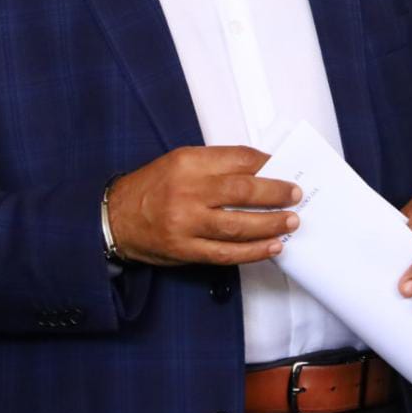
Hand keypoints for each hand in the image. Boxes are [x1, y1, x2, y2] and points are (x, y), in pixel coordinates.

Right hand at [106, 146, 301, 265]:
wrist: (116, 217)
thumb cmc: (152, 187)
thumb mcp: (179, 162)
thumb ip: (216, 165)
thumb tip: (260, 170)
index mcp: (187, 163)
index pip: (236, 158)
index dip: (265, 162)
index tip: (283, 166)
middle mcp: (187, 191)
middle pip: (242, 191)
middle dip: (275, 193)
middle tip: (295, 194)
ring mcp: (186, 223)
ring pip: (238, 225)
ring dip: (270, 224)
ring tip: (291, 221)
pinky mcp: (186, 249)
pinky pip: (226, 253)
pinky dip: (253, 251)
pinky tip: (272, 246)